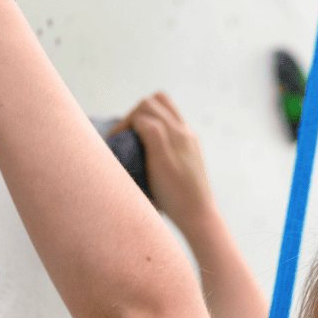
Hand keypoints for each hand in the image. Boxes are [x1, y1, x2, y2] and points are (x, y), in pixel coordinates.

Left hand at [110, 93, 219, 236]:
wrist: (199, 216)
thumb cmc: (185, 204)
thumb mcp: (178, 175)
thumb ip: (165, 161)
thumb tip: (140, 163)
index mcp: (189, 138)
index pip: (166, 107)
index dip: (146, 115)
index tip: (133, 136)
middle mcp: (185, 133)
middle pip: (155, 100)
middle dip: (134, 113)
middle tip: (121, 137)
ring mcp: (177, 138)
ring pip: (147, 106)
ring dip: (128, 119)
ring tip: (118, 140)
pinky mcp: (165, 148)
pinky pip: (143, 122)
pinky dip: (127, 128)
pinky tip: (119, 145)